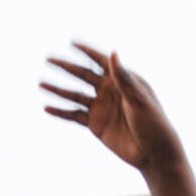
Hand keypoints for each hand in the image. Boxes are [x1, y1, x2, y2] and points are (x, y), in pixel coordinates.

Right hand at [43, 43, 184, 172]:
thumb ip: (123, 78)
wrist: (154, 153)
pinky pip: (74, 116)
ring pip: (74, 95)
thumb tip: (113, 52)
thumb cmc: (153, 123)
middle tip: (48, 58)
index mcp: (122, 80)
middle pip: (83, 75)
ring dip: (58, 89)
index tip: (71, 42)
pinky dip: (60, 112)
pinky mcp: (95, 124)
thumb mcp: (138, 99)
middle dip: (66, 67)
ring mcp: (101, 107)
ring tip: (41, 83)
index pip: (101, 61)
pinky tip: (47, 108)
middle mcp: (109, 91)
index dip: (86, 51)